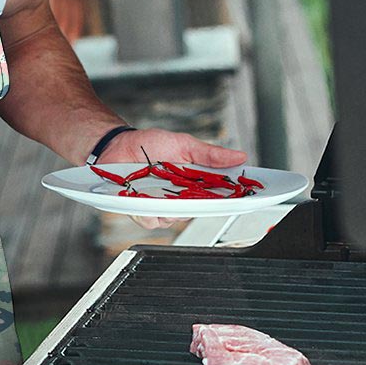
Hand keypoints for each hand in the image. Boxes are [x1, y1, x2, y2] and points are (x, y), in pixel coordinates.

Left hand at [99, 128, 247, 230]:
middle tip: (194, 190)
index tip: (247, 197)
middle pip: (199, 211)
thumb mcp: (184, 144)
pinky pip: (151, 220)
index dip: (234, 199)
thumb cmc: (150, 144)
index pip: (220, 196)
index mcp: (195, 183)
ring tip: (160, 187)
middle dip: (200, 204)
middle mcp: (180, 198)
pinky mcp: (142, 211)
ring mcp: (161, 206)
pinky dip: (148, 210)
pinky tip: (143, 196)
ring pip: (175, 219)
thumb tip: (239, 156)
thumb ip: (210, 154)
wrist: (118, 146)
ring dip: (170, 206)